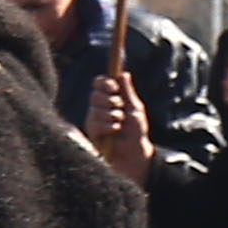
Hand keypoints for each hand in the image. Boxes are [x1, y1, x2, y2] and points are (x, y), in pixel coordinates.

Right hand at [83, 61, 153, 186]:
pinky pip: (95, 123)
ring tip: (120, 125)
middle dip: (110, 101)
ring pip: (96, 109)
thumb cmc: (136, 133)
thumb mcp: (135, 109)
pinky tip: (115, 132)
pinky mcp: (91, 133)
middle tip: (120, 110)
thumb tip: (123, 73)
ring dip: (113, 117)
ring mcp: (93, 120)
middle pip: (95, 94)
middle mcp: (98, 107)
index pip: (99, 83)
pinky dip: (109, 127)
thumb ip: (128, 92)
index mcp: (109, 99)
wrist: (135, 154)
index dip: (104, 83)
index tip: (113, 87)